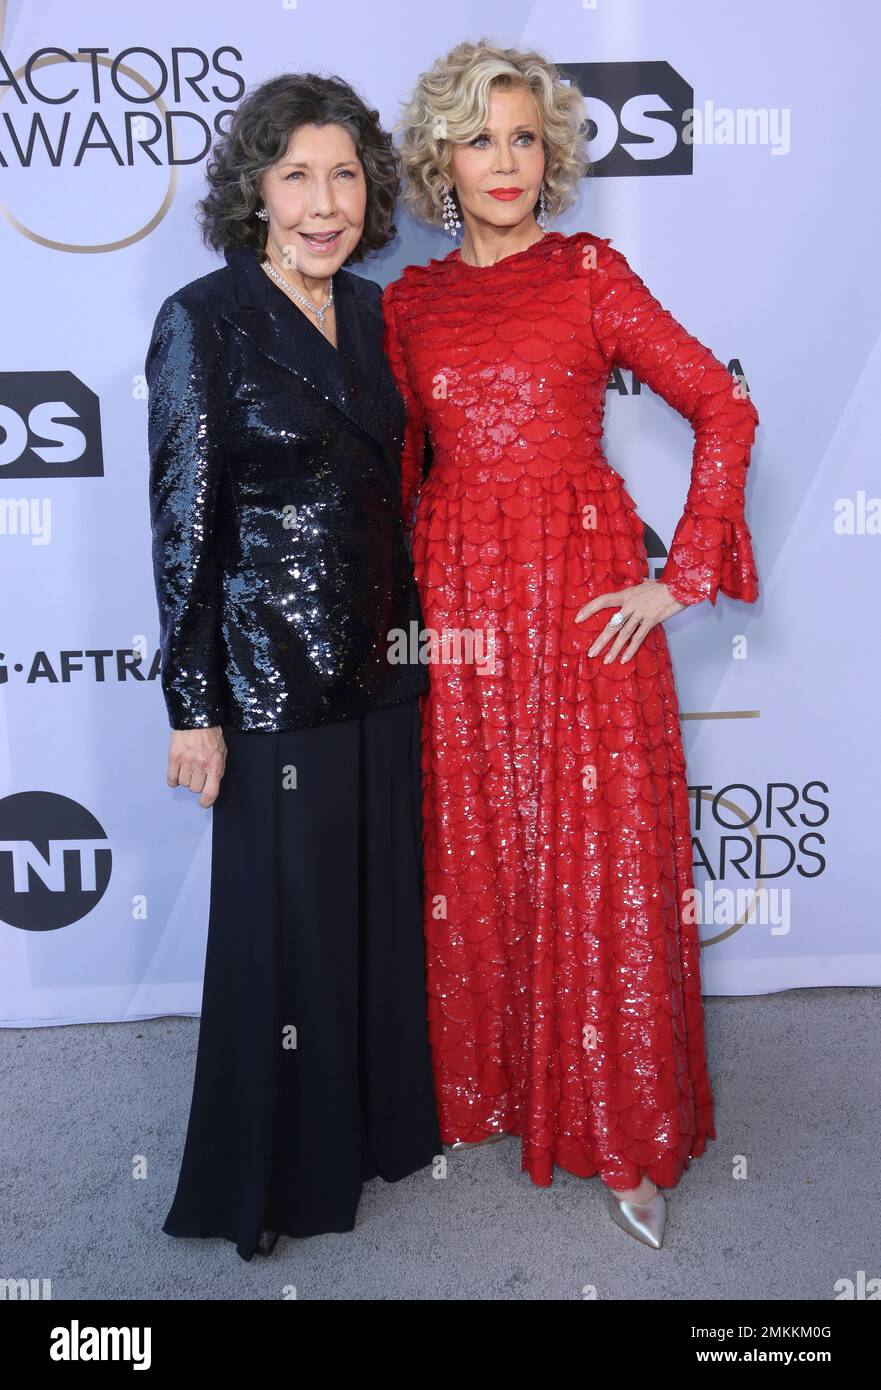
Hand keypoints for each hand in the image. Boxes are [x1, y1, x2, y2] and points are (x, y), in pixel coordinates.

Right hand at [167, 726, 226, 807]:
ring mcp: (186, 761)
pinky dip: (173, 779)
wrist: (197, 717)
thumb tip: (212, 784)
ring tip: (188, 769)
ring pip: (183, 783)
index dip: (207, 801)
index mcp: (215, 764)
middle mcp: (200, 764)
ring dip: (185, 780)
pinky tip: (176, 775)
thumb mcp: (222, 752)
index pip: (211, 792)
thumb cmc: (211, 734)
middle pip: (195, 788)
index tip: (204, 802)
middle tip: (197, 774)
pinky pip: (171, 777)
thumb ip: (218, 769)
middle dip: (196, 784)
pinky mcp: (174, 756)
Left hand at [574, 580, 688, 665]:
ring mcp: (641, 613)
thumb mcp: (647, 582)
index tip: (578, 618)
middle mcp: (631, 604)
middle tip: (591, 653)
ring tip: (606, 661)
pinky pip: (638, 638)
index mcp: (627, 594)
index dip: (589, 609)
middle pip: (611, 624)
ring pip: (623, 634)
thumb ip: (640, 584)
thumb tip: (640, 581)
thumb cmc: (664, 585)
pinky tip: (624, 659)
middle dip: (600, 641)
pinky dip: (631, 649)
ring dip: (614, 649)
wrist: (680, 586)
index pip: (603, 600)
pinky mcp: (651, 620)